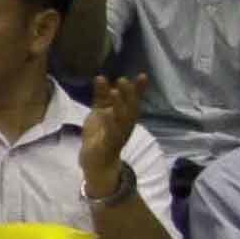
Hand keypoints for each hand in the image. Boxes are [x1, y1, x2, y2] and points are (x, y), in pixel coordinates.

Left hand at [77, 72, 145, 197]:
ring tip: (115, 92)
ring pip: (122, 120)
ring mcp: (119, 135)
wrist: (96, 162)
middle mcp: (125, 125)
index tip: (143, 75)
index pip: (133, 101)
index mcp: (124, 117)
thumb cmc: (99, 134)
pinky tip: (106, 114)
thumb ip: (101, 97)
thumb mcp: (99, 112)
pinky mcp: (109, 145)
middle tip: (123, 80)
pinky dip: (109, 123)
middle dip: (129, 95)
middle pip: (131, 109)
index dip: (138, 89)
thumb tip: (101, 77)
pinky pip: (111, 134)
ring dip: (120, 106)